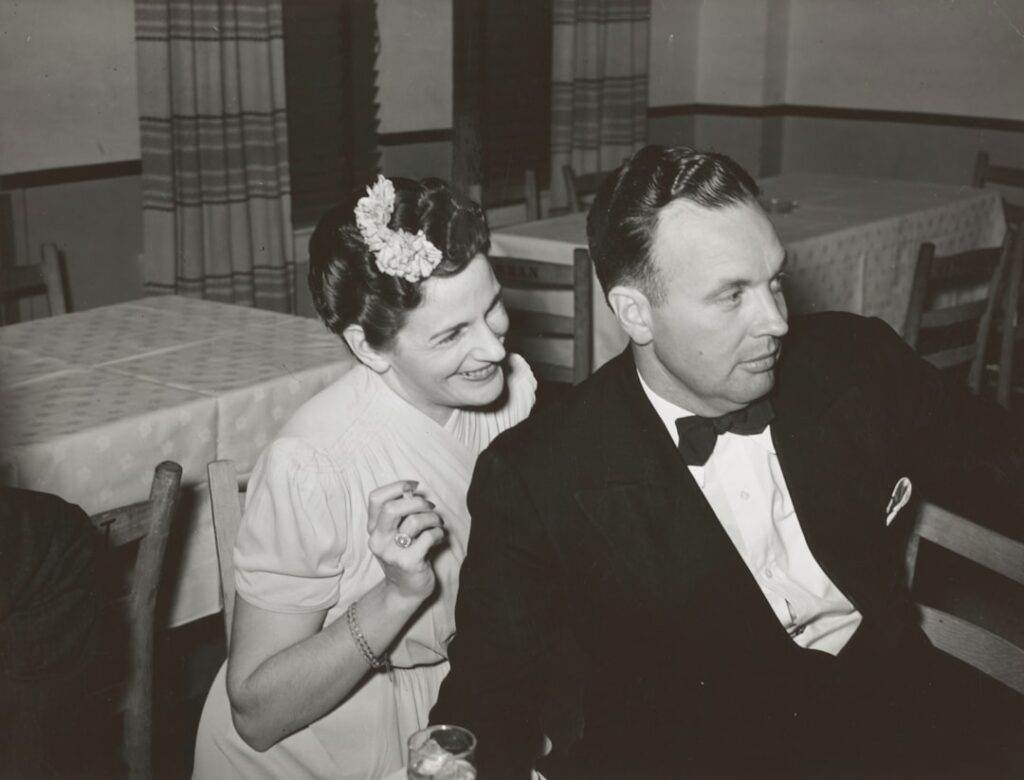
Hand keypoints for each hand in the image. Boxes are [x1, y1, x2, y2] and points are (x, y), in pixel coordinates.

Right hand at [367, 480, 445, 602]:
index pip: (375, 498)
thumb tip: (412, 490)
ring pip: (413, 521)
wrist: (404, 591)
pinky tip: (439, 537)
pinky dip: (438, 533)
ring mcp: (392, 553)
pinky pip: (428, 537)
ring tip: (437, 524)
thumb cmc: (404, 556)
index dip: (396, 486)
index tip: (414, 486)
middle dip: (417, 502)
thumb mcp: (395, 534)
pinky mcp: (409, 563)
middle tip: (430, 507)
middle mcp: (378, 540)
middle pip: (392, 508)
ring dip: (432, 518)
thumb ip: (400, 514)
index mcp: (373, 529)